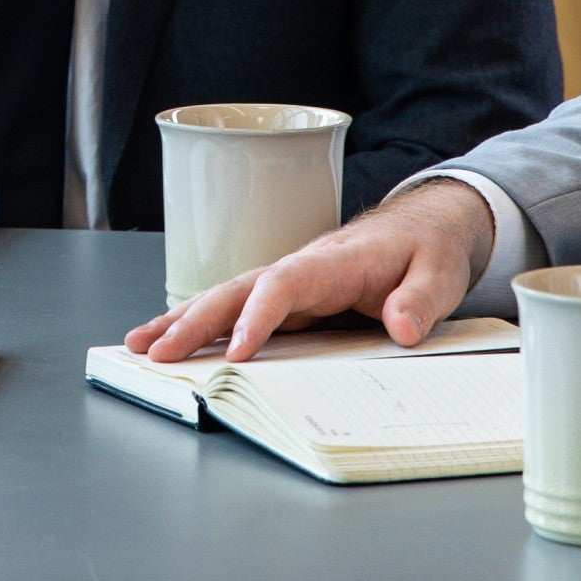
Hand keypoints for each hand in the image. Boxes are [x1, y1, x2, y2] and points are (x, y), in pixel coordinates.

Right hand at [124, 176, 492, 363]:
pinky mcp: (288, 299)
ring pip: (225, 298)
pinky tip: (171, 343)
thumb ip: (420, 300)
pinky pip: (236, 310)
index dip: (258, 316)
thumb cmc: (427, 249)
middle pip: (236, 291)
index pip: (284, 284)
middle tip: (156, 353)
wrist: (424, 228)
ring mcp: (288, 283)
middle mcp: (300, 269)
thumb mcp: (440, 274)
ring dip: (182, 321)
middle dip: (194, 322)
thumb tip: (400, 328)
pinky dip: (200, 324)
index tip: (237, 352)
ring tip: (140, 347)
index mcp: (333, 262)